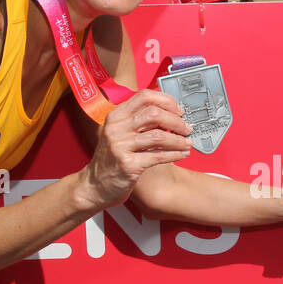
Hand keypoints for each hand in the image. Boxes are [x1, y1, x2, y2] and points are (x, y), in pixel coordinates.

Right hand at [80, 89, 192, 208]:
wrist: (95, 186)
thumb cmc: (111, 159)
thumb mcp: (118, 134)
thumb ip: (138, 121)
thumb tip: (168, 112)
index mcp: (115, 116)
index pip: (144, 97)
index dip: (166, 101)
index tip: (178, 110)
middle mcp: (116, 128)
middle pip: (154, 114)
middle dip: (176, 120)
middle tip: (187, 128)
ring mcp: (120, 147)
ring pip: (159, 136)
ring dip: (178, 139)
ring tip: (187, 143)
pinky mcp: (128, 165)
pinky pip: (158, 156)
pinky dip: (175, 154)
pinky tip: (182, 154)